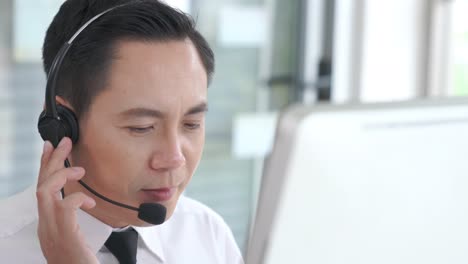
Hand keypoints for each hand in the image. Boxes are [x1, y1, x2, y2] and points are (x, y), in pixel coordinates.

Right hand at [36, 137, 97, 263]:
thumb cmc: (78, 262)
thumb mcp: (73, 237)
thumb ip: (71, 219)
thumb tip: (84, 199)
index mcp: (48, 224)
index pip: (42, 190)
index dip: (45, 167)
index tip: (50, 148)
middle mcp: (46, 225)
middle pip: (41, 185)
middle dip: (51, 161)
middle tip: (63, 142)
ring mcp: (53, 230)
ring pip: (45, 191)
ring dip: (60, 174)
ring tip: (78, 169)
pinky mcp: (65, 234)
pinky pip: (65, 207)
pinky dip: (77, 197)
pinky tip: (89, 200)